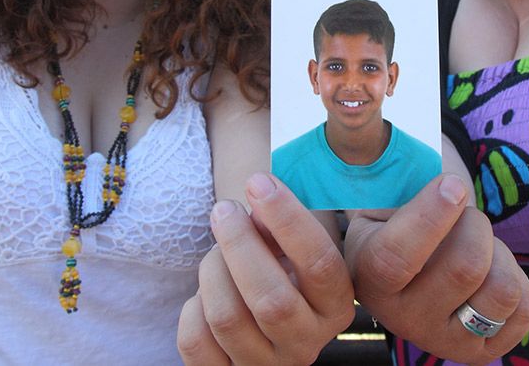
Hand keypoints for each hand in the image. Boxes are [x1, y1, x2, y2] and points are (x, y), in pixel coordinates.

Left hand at [177, 173, 353, 364]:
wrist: (268, 317)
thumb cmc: (285, 268)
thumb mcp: (299, 246)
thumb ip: (285, 223)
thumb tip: (258, 196)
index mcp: (336, 306)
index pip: (320, 264)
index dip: (288, 219)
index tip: (259, 182)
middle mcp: (307, 343)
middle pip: (271, 299)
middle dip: (240, 245)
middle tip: (224, 209)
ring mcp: (266, 365)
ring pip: (227, 317)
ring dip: (213, 270)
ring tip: (216, 251)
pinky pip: (195, 341)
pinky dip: (192, 307)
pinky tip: (206, 293)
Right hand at [345, 174, 528, 363]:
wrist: (411, 269)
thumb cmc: (399, 221)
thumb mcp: (379, 200)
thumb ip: (382, 177)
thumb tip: (390, 142)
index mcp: (370, 278)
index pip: (398, 257)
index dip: (430, 217)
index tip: (453, 183)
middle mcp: (403, 319)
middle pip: (465, 267)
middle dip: (475, 224)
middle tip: (462, 214)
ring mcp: (443, 339)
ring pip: (499, 291)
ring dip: (499, 255)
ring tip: (475, 246)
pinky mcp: (480, 352)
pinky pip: (523, 311)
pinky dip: (517, 281)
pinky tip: (489, 275)